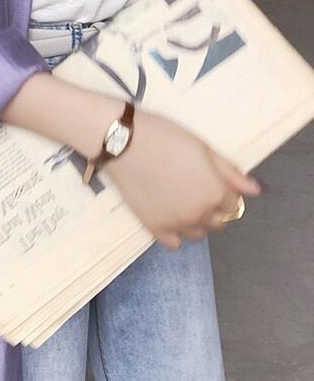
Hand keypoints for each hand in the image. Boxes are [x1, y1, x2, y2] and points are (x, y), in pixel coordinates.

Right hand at [103, 108, 262, 250]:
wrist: (124, 142)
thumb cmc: (164, 137)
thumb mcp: (203, 147)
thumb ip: (231, 172)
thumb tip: (256, 190)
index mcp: (216, 192)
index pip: (232, 204)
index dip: (222, 191)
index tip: (207, 179)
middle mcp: (200, 213)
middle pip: (217, 222)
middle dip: (211, 208)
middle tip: (191, 188)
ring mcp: (177, 223)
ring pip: (197, 234)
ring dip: (194, 221)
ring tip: (178, 200)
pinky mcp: (154, 227)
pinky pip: (173, 244)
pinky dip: (174, 233)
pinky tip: (167, 215)